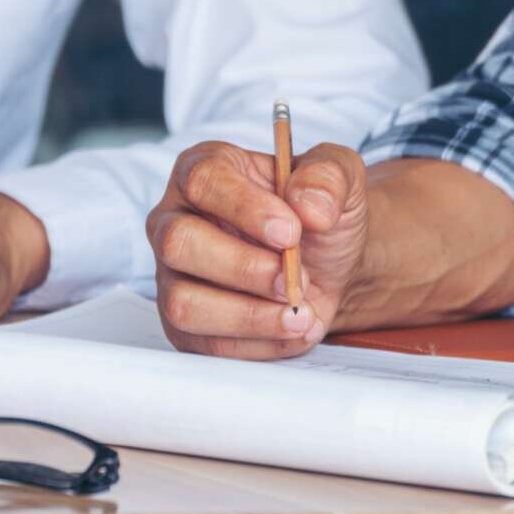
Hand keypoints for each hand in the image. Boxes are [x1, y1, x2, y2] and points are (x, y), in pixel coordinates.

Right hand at [148, 141, 369, 358]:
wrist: (328, 265)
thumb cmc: (317, 215)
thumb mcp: (340, 177)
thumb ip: (329, 176)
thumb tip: (308, 205)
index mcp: (204, 170)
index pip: (202, 180)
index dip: (244, 208)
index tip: (290, 232)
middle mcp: (175, 220)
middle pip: (179, 243)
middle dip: (244, 268)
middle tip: (294, 280)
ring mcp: (173, 274)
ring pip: (183, 302)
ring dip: (249, 316)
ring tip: (300, 313)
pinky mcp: (184, 324)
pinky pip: (205, 342)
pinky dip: (258, 343)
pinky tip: (293, 328)